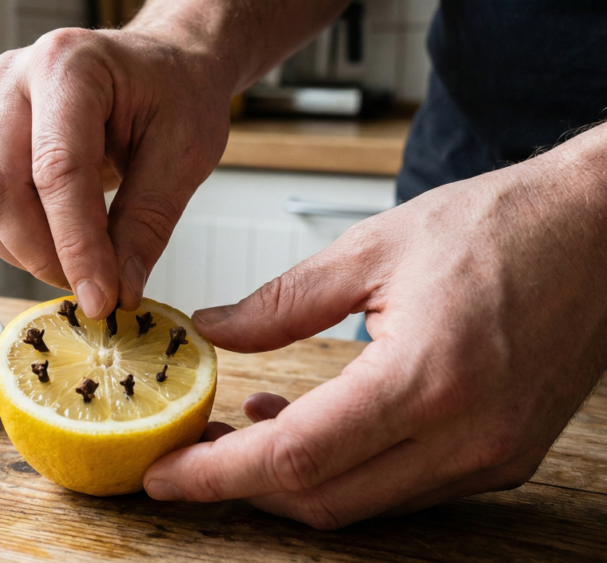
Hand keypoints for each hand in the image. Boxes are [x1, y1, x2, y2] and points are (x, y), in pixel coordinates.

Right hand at [0, 28, 231, 317]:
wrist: (164, 65)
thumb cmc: (178, 93)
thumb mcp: (185, 153)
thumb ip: (148, 222)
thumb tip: (119, 292)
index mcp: (69, 65)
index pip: (57, 169)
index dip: (76, 244)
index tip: (101, 299)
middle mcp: (16, 80)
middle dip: (44, 255)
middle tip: (95, 290)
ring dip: (28, 252)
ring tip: (83, 265)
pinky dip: (17, 241)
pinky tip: (61, 242)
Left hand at [143, 128, 606, 528]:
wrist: (600, 230)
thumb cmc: (500, 225)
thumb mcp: (372, 249)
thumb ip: (280, 303)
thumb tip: (212, 330)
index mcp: (428, 377)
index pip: (297, 457)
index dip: (219, 475)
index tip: (165, 475)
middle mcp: (465, 436)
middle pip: (324, 498)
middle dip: (243, 485)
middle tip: (192, 453)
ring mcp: (490, 456)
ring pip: (361, 503)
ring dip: (292, 478)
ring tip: (245, 427)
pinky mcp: (502, 457)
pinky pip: (402, 489)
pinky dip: (344, 469)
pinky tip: (310, 425)